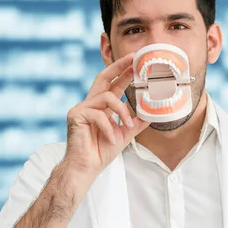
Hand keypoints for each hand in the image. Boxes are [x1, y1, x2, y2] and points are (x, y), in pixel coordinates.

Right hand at [63, 52, 149, 175]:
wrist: (87, 167)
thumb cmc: (101, 151)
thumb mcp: (125, 134)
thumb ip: (136, 122)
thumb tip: (152, 114)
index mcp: (101, 106)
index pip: (113, 84)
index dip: (123, 72)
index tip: (135, 62)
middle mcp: (90, 103)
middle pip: (103, 77)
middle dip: (118, 67)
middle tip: (133, 60)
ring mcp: (81, 108)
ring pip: (107, 97)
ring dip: (122, 111)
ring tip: (127, 126)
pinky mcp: (75, 115)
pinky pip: (98, 115)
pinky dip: (109, 127)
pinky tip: (111, 138)